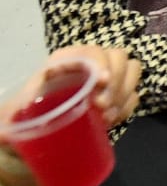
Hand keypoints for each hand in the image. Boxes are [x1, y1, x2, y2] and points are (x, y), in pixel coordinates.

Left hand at [0, 47, 140, 136]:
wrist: (37, 128)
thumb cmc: (27, 115)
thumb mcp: (17, 112)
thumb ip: (12, 117)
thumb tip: (4, 133)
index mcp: (65, 62)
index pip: (91, 51)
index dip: (100, 63)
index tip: (100, 83)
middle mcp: (89, 65)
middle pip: (119, 56)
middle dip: (117, 80)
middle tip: (103, 106)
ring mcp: (107, 79)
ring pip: (132, 70)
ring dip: (125, 91)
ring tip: (107, 115)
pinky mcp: (117, 96)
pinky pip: (134, 93)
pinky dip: (128, 105)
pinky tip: (113, 119)